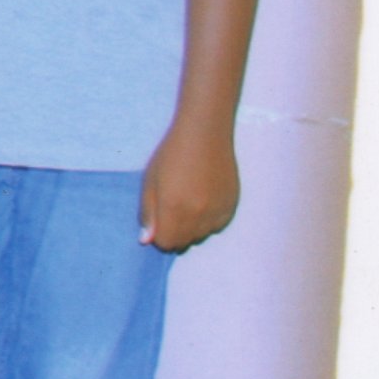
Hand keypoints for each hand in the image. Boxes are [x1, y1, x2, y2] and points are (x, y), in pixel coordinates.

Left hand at [140, 115, 241, 253]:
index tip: (159, 220)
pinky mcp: (232, 205)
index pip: (166, 243)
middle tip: (172, 211)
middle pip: (184, 243)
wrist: (205, 135)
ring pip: (201, 236)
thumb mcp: (149, 183)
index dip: (159, 236)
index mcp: (173, 208)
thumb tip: (146, 241)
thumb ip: (148, 214)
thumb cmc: (171, 156)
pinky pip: (217, 226)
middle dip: (174, 234)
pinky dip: (209, 221)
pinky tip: (204, 202)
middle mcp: (198, 214)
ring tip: (188, 203)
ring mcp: (218, 210)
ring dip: (192, 228)